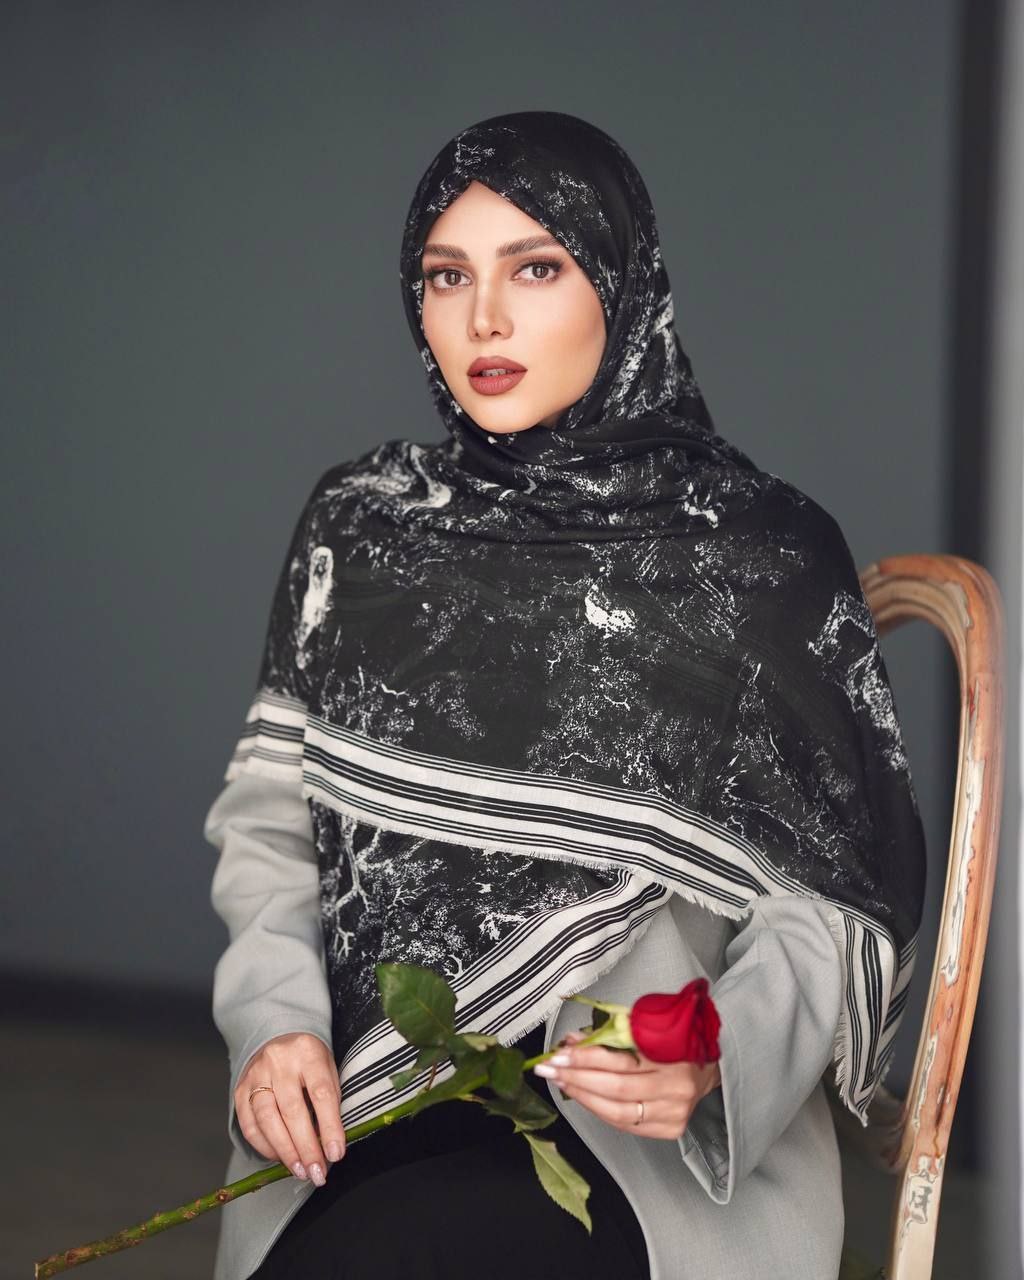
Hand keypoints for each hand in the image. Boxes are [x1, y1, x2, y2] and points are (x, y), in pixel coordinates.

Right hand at [235, 1032, 345, 1184]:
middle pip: (292, 1110)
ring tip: (299, 1170)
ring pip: (267, 1119)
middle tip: (317, 1172)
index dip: (329, 1127)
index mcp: (308, 1052)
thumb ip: (329, 1101)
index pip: (321, 1093)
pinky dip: (264, 1146)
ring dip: (285, 1151)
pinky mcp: (240, 1089)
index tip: (336, 1153)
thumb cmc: (308, 1060)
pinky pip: (249, 1125)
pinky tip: (279, 1157)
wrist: (278, 1036)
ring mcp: (256, 1075)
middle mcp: (279, 1061)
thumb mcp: (327, 1068)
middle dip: (306, 1147)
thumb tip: (331, 1145)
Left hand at [535, 1029, 721, 1139]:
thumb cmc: (675, 1042)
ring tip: (561, 1083)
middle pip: (615, 1089)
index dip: (586, 1058)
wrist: (708, 1068)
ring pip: (617, 1112)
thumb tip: (573, 1041)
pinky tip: (583, 1097)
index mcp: (672, 1057)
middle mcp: (675, 1089)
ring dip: (583, 1097)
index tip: (560, 1053)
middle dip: (577, 1078)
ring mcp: (673, 1114)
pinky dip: (600, 1110)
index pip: (620, 1061)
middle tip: (550, 1068)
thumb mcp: (649, 1027)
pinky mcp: (669, 1130)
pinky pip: (626, 1124)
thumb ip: (612, 1032)